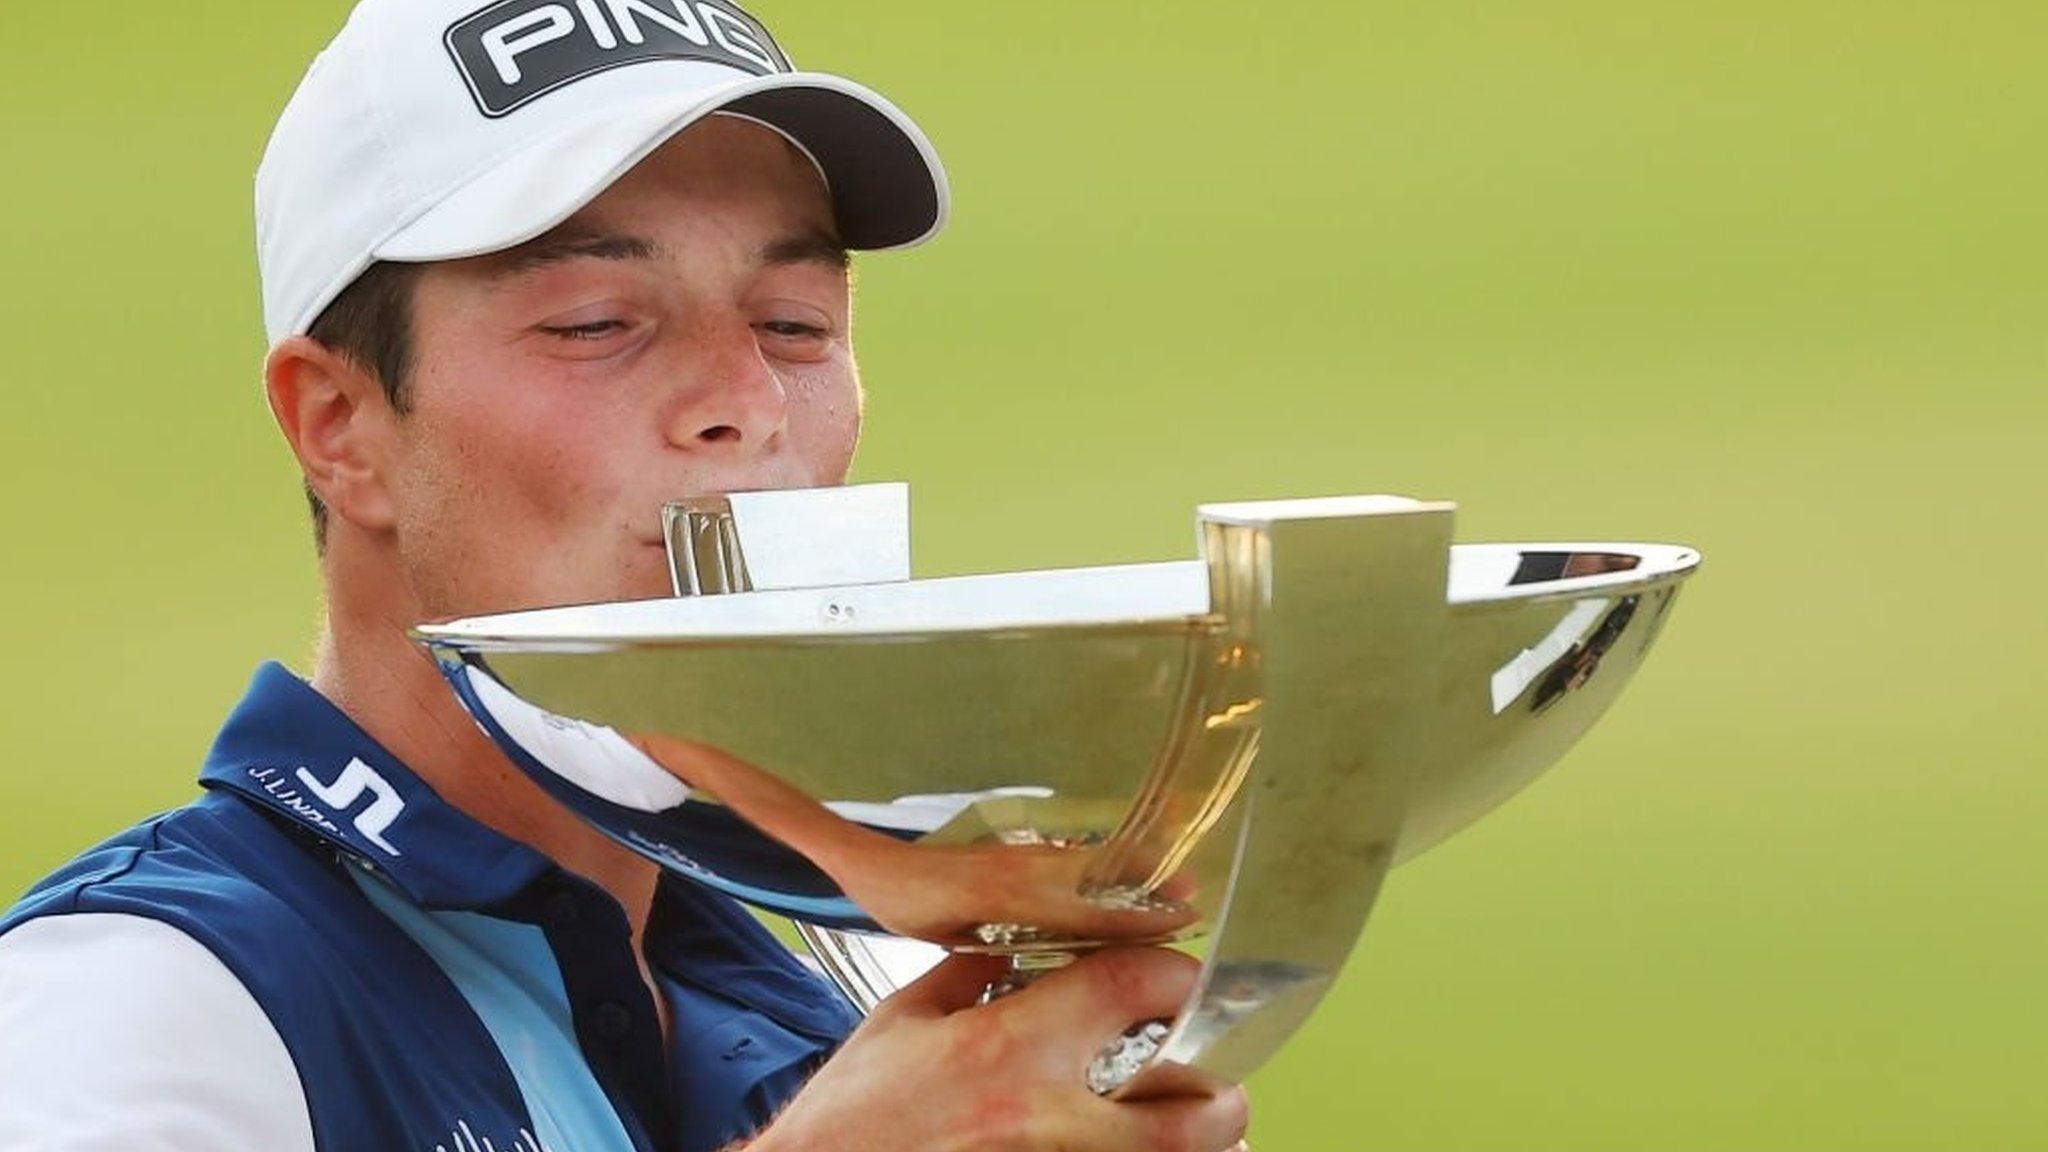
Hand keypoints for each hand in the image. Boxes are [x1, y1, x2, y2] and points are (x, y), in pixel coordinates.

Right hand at [750, 947, 1250, 1150]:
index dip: (1174, 970)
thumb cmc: (852, 1109)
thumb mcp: (905, 1017)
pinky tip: (1135, 1145)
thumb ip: (975, 973)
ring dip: (1194, 1143)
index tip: (1181, 969)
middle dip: (1220, 1093)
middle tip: (1213, 1076)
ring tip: (1191, 1123)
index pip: (1131, 988)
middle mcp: (1045, 1119)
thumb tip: (1023, 945)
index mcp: (1007, 1049)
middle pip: (1192, 1115)